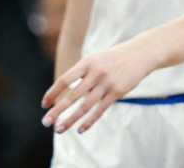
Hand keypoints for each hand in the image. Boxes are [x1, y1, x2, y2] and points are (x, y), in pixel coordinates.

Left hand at [40, 41, 154, 133]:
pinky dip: (89, 121)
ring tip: (59, 129)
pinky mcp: (117, 92)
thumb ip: (81, 74)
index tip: (44, 105)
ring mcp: (107, 83)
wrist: (140, 54)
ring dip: (70, 120)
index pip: (64, 80)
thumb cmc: (113, 59)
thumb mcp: (95, 60)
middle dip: (57, 111)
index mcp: (87, 63)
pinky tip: (80, 129)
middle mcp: (96, 73)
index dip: (52, 93)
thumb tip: (63, 94)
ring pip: (85, 106)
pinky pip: (100, 110)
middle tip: (45, 122)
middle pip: (72, 96)